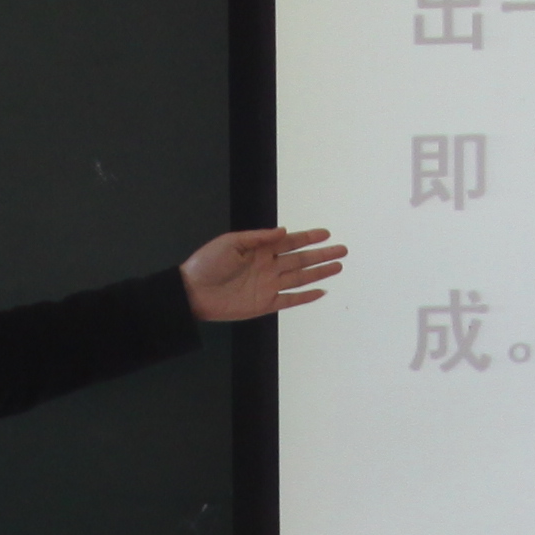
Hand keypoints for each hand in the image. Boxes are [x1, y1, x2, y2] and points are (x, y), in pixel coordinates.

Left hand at [182, 227, 345, 323]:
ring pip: (300, 278)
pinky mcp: (265, 304)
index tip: (325, 233)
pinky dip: (305, 296)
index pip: (290, 242)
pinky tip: (320, 291)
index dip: (308, 237)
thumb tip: (284, 230)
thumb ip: (259, 238)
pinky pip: (290, 300)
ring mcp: (268, 286)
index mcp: (260, 250)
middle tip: (342, 249)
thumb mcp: (231, 242)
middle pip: (301, 259)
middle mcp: (268, 267)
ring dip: (319, 272)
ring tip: (338, 266)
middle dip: (322, 254)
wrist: (192, 292)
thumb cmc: (207, 264)